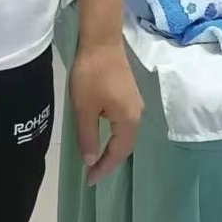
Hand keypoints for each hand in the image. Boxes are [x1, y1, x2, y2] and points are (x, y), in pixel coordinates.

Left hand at [69, 40, 142, 186]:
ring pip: (124, 133)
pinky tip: (102, 132)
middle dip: (109, 160)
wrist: (101, 40)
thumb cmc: (91, 74)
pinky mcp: (129, 92)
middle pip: (125, 145)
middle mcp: (137, 114)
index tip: (89, 181)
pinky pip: (122, 121)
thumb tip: (90, 160)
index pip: (118, 153)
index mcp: (128, 121)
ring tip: (96, 157)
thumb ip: (88, 136)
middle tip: (92, 172)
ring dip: (112, 146)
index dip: (104, 168)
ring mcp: (135, 102)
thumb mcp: (84, 108)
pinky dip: (113, 132)